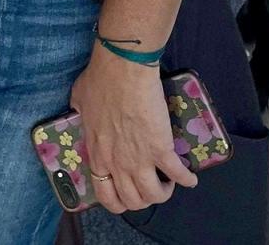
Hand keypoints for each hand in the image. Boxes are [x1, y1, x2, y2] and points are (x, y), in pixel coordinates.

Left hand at [70, 44, 196, 213]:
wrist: (122, 68)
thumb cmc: (99, 79)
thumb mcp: (79, 99)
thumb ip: (80, 111)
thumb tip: (80, 109)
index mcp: (97, 153)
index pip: (105, 194)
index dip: (118, 201)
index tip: (125, 193)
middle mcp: (117, 163)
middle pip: (132, 201)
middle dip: (142, 200)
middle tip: (148, 186)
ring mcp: (139, 158)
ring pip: (153, 196)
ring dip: (162, 193)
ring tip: (167, 182)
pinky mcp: (160, 148)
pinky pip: (178, 174)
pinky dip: (187, 180)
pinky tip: (190, 178)